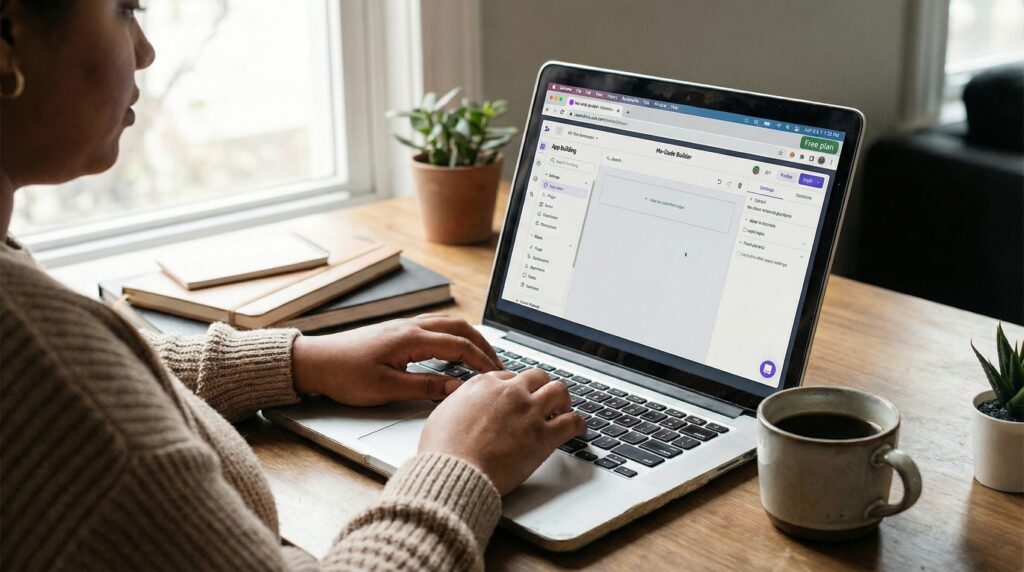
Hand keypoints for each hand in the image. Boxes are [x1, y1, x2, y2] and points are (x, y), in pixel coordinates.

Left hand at [291, 314, 501, 405]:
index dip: (482, 361)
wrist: (315, 362)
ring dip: (469, 338)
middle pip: (460, 328)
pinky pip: (434, 327)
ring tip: (482, 357)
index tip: (497, 376)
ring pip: (447, 324)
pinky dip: (452, 336)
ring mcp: (403, 326)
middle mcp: (410, 327)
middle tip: (498, 365)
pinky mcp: (396, 332)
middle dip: (483, 345)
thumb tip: (457, 388)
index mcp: (411, 339)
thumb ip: (426, 387)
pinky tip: (453, 350)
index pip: (459, 346)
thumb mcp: (387, 389)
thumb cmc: (344, 376)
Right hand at [418, 368, 586, 494]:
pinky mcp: (543, 435)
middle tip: (544, 400)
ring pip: (559, 391)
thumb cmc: (443, 450)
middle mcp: (510, 392)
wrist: (454, 471)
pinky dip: (579, 423)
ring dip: (562, 400)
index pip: (509, 377)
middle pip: (537, 378)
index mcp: (484, 384)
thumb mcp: (442, 414)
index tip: (519, 398)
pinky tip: (579, 428)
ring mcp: (529, 411)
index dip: (516, 388)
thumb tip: (460, 403)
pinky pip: (572, 421)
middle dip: (542, 388)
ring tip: (563, 410)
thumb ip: (458, 403)